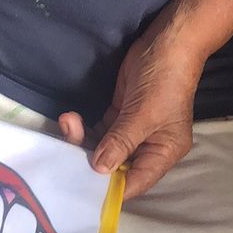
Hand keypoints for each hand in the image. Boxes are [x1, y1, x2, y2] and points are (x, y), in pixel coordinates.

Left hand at [58, 25, 202, 200]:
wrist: (167, 42)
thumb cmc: (164, 81)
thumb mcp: (143, 114)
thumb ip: (120, 142)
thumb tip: (98, 169)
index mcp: (163, 153)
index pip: (135, 182)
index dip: (110, 189)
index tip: (80, 189)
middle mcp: (148, 147)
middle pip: (116, 167)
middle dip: (89, 161)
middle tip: (65, 151)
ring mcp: (133, 131)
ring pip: (103, 148)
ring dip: (82, 140)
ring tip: (67, 123)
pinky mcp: (120, 115)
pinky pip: (99, 132)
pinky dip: (84, 129)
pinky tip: (70, 119)